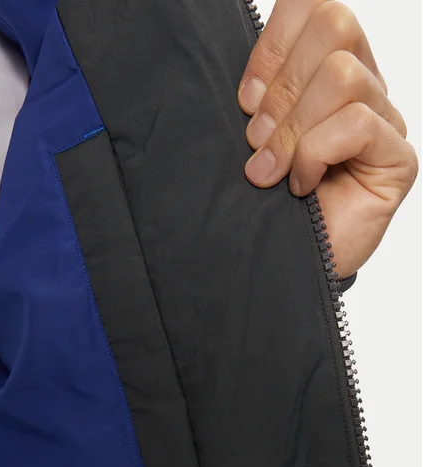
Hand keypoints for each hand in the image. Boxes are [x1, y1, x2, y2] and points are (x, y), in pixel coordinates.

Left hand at [238, 0, 417, 277]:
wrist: (284, 264)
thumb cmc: (266, 204)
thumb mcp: (251, 140)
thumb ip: (258, 100)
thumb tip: (250, 85)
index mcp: (324, 71)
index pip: (314, 7)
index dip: (274, 43)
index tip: (245, 98)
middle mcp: (361, 88)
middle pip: (336, 25)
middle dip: (282, 87)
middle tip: (256, 141)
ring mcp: (383, 121)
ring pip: (343, 75)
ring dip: (294, 129)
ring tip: (273, 171)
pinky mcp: (396, 157)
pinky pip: (354, 124)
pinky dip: (315, 155)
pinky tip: (303, 186)